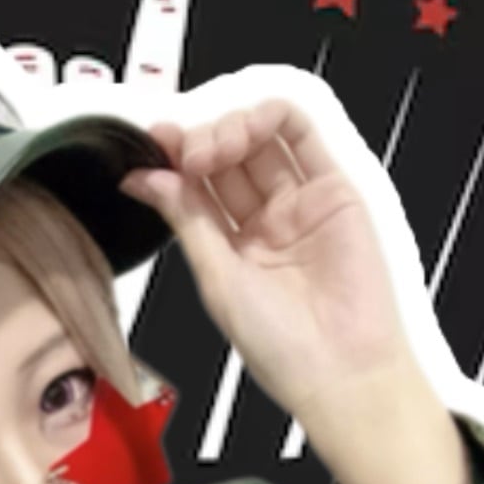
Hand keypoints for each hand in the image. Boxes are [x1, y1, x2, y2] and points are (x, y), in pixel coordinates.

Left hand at [118, 97, 424, 442]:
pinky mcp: (333, 189)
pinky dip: (271, 116)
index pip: (196, 188)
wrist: (338, 367)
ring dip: (230, 128)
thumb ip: (186, 220)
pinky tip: (247, 128)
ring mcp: (299, 204)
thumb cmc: (280, 345)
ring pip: (260, 140)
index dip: (173, 160)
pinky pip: (303, 135)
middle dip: (199, 143)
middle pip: (225, 159)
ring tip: (213, 151)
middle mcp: (265, 223)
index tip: (153, 145)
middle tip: (187, 156)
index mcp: (231, 249)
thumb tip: (144, 178)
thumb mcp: (216, 278)